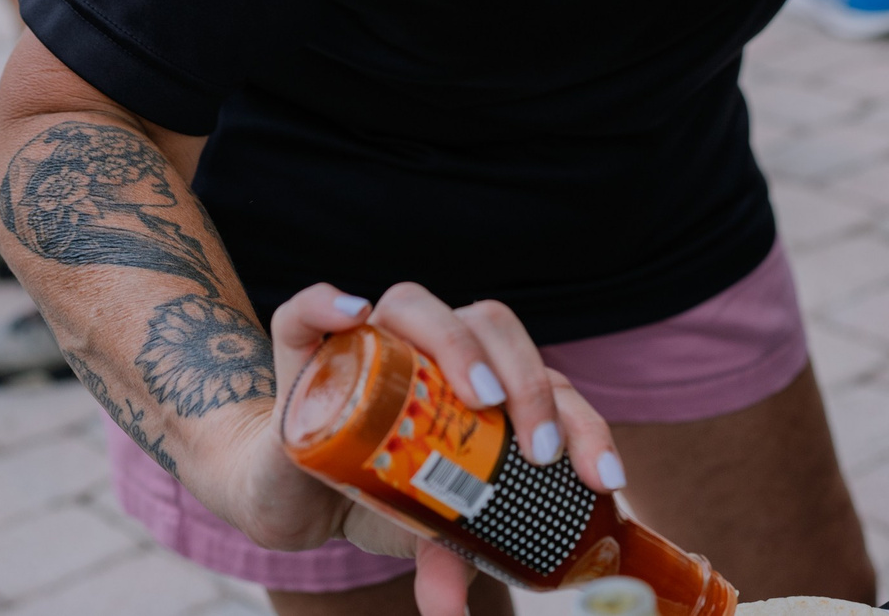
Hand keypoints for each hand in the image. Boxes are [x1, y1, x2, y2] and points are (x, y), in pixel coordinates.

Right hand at [215, 281, 623, 615]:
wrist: (287, 490)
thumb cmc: (374, 492)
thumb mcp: (420, 527)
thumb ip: (445, 558)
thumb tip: (453, 612)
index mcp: (479, 382)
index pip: (546, 381)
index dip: (582, 423)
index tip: (601, 477)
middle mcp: (430, 344)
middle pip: (494, 328)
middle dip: (529, 382)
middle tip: (537, 449)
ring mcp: (369, 337)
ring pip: (419, 305)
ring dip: (455, 345)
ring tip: (479, 398)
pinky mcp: (305, 347)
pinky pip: (308, 310)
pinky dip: (328, 302)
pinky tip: (354, 313)